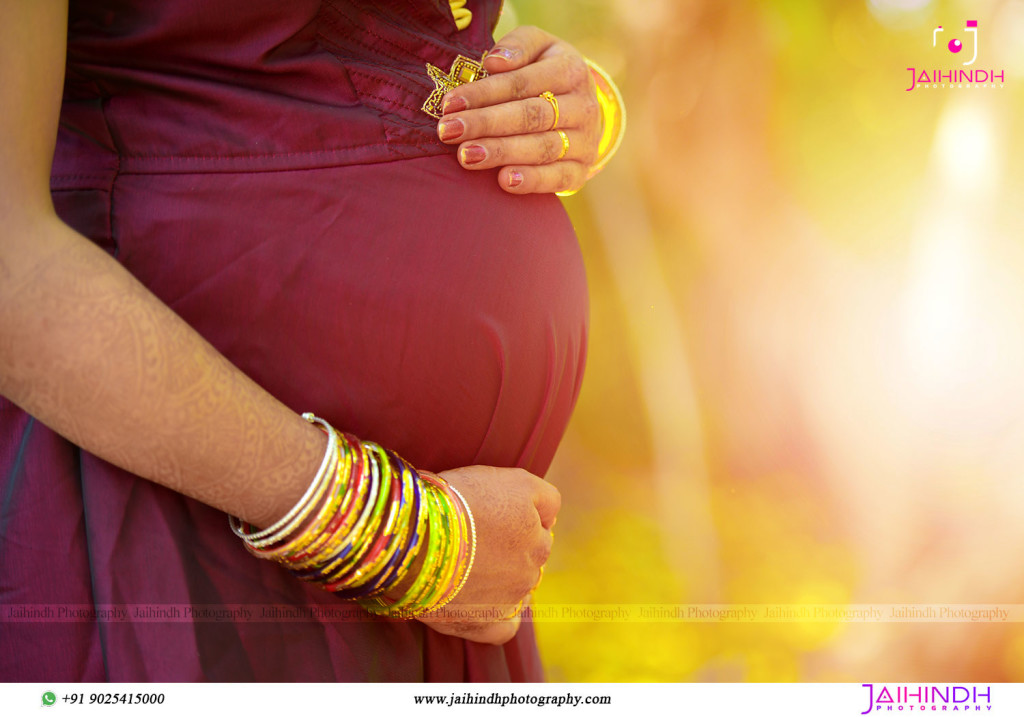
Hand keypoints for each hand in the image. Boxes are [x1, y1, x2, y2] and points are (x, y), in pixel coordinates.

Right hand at [414, 465, 559, 643]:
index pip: (541, 527)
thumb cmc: (461, 501)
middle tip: (474, 537)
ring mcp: (508, 601)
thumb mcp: (514, 481)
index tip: (491, 512)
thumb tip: (552, 519)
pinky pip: (503, 628)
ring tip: (467, 566)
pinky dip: (496, 618)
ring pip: (516, 590)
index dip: (514, 517)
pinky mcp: (482, 625)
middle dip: (509, 549)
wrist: (419, 537)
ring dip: (501, 580)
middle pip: (529, 559)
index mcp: (539, 539)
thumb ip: (546, 499)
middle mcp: (531, 572)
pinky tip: (481, 604)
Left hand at [437, 26, 601, 194]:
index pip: (522, 83)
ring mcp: (585, 141)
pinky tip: (504, 180)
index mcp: (570, 70)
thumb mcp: (538, 47)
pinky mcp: (581, 170)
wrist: (582, 107)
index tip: (450, 104)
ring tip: (466, 156)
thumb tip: (494, 62)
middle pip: (530, 116)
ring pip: (541, 148)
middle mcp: (583, 106)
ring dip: (501, 153)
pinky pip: (558, 178)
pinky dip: (532, 181)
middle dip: (485, 124)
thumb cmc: (545, 73)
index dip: (484, 93)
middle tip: (449, 132)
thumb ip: (517, 46)